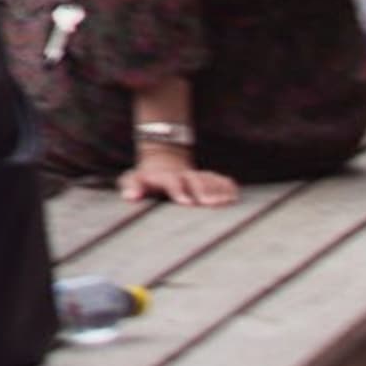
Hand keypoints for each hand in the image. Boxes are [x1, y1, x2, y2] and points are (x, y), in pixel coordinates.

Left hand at [119, 148, 238, 207]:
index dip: (179, 191)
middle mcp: (184, 174)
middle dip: (204, 191)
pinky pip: (222, 180)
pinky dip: (229, 187)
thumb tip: (130, 197)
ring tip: (227, 202)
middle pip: (196, 180)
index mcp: (165, 176)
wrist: (163, 162)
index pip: (172, 181)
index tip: (188, 204)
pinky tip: (235, 197)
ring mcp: (198, 175)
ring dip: (219, 191)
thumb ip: (131, 187)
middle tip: (211, 204)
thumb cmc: (146, 179)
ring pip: (211, 179)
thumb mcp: (133, 180)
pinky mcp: (209, 178)